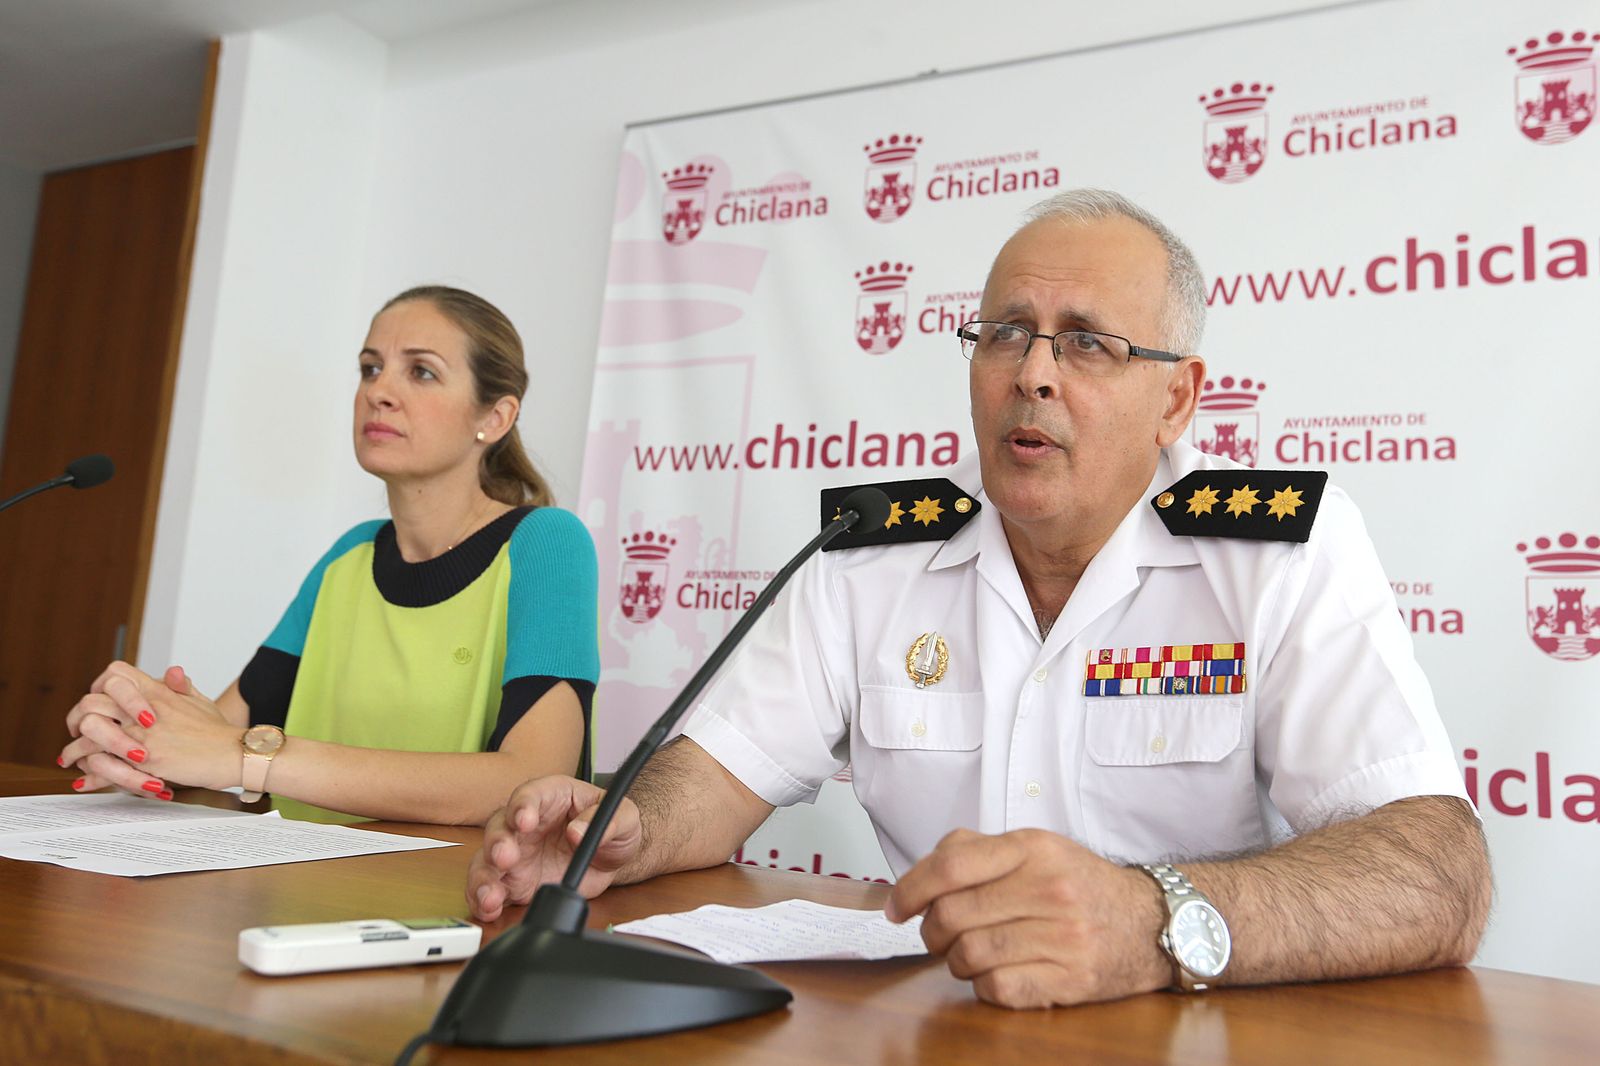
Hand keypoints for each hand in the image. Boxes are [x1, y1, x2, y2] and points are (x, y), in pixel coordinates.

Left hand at [61, 665, 238, 792]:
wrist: (235, 753)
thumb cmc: (219, 731)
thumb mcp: (200, 700)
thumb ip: (181, 686)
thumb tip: (171, 671)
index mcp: (158, 691)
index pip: (115, 674)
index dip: (99, 687)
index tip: (97, 703)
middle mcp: (145, 709)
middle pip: (91, 702)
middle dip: (75, 720)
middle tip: (75, 733)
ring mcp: (143, 734)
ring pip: (89, 733)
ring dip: (74, 750)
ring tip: (72, 760)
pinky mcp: (145, 759)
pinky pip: (103, 764)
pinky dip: (90, 775)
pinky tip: (85, 781)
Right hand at [466, 776, 641, 920]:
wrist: (611, 856)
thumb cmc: (615, 825)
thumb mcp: (625, 817)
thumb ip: (605, 822)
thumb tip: (578, 832)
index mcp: (552, 796)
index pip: (530, 794)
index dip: (523, 806)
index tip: (525, 821)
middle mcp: (526, 824)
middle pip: (500, 826)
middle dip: (498, 842)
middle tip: (504, 858)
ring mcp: (516, 853)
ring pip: (487, 860)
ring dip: (484, 877)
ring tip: (491, 895)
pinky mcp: (514, 881)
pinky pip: (491, 889)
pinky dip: (484, 900)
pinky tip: (489, 909)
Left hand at [885, 828, 1169, 1008]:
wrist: (1150, 922)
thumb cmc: (1081, 885)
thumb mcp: (1037, 848)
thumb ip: (979, 850)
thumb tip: (922, 870)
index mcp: (1033, 848)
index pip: (951, 865)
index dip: (911, 888)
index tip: (896, 906)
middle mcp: (1048, 888)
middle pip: (953, 915)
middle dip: (931, 931)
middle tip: (936, 934)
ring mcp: (1062, 935)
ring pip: (969, 954)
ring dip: (956, 961)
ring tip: (968, 954)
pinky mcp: (1070, 978)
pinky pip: (997, 988)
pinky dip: (984, 985)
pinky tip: (995, 974)